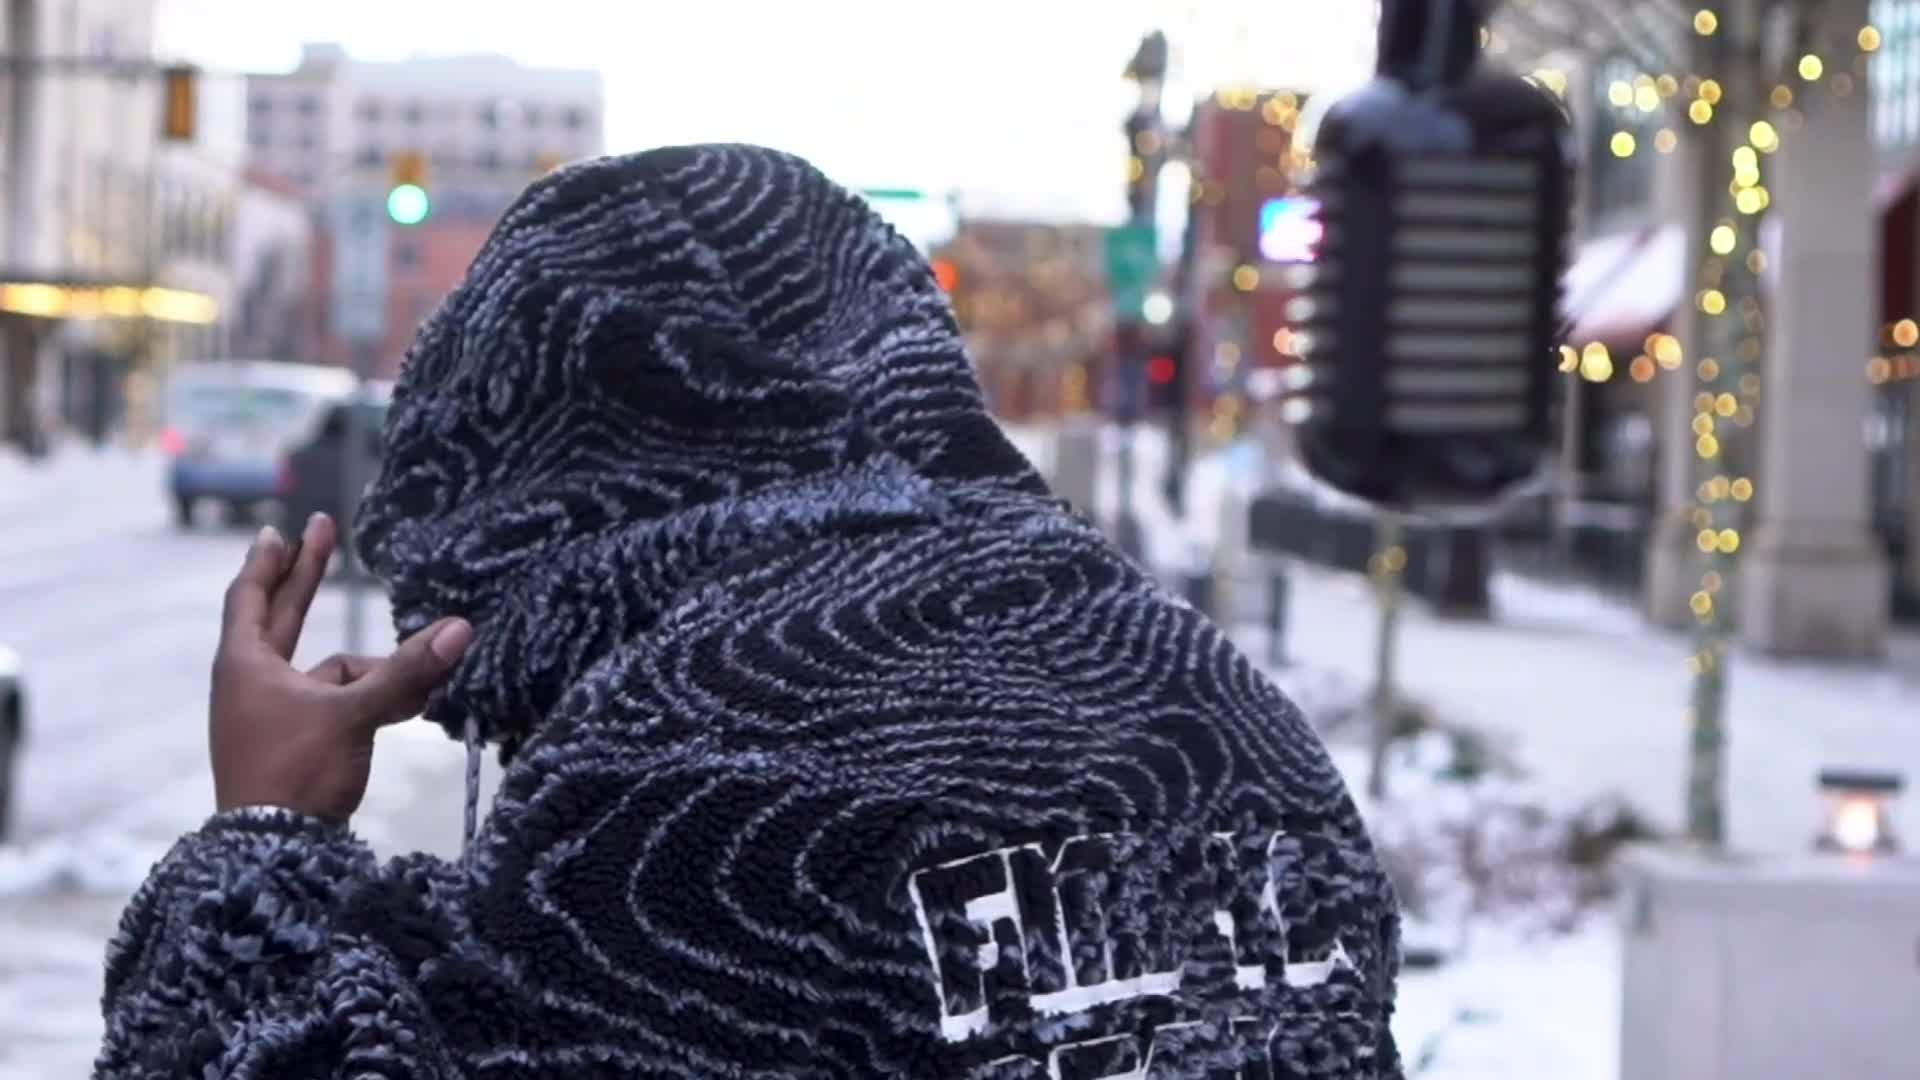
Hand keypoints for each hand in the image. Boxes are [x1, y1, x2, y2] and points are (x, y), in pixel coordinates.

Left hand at [209, 514, 471, 821]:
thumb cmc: (295, 772)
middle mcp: (254, 684)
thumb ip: (406, 673)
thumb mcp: (353, 715)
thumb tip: (460, 630)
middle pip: (283, 619)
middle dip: (307, 578)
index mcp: (246, 665)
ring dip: (371, 669)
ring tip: (419, 680)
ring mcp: (274, 716)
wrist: (272, 854)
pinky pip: (340, 705)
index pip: (252, 597)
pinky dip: (371, 699)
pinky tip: (413, 706)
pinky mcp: (297, 746)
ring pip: (329, 673)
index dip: (272, 561)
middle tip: (320, 529)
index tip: (281, 529)